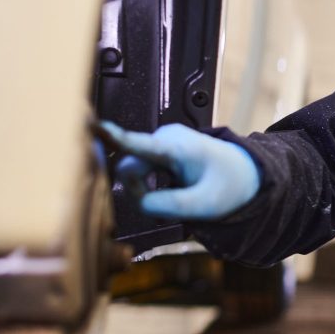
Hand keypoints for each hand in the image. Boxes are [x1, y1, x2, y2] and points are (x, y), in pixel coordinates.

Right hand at [100, 121, 259, 219]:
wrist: (244, 173)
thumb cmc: (229, 185)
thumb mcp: (207, 204)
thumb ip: (172, 206)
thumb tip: (140, 203)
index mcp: (177, 147)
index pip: (138, 144)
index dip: (112, 137)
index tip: (90, 126)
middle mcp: (164, 138)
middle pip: (129, 168)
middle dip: (140, 191)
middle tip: (171, 205)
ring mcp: (159, 141)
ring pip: (133, 171)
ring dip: (147, 189)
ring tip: (178, 194)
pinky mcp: (157, 148)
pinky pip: (140, 169)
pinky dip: (149, 184)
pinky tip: (172, 188)